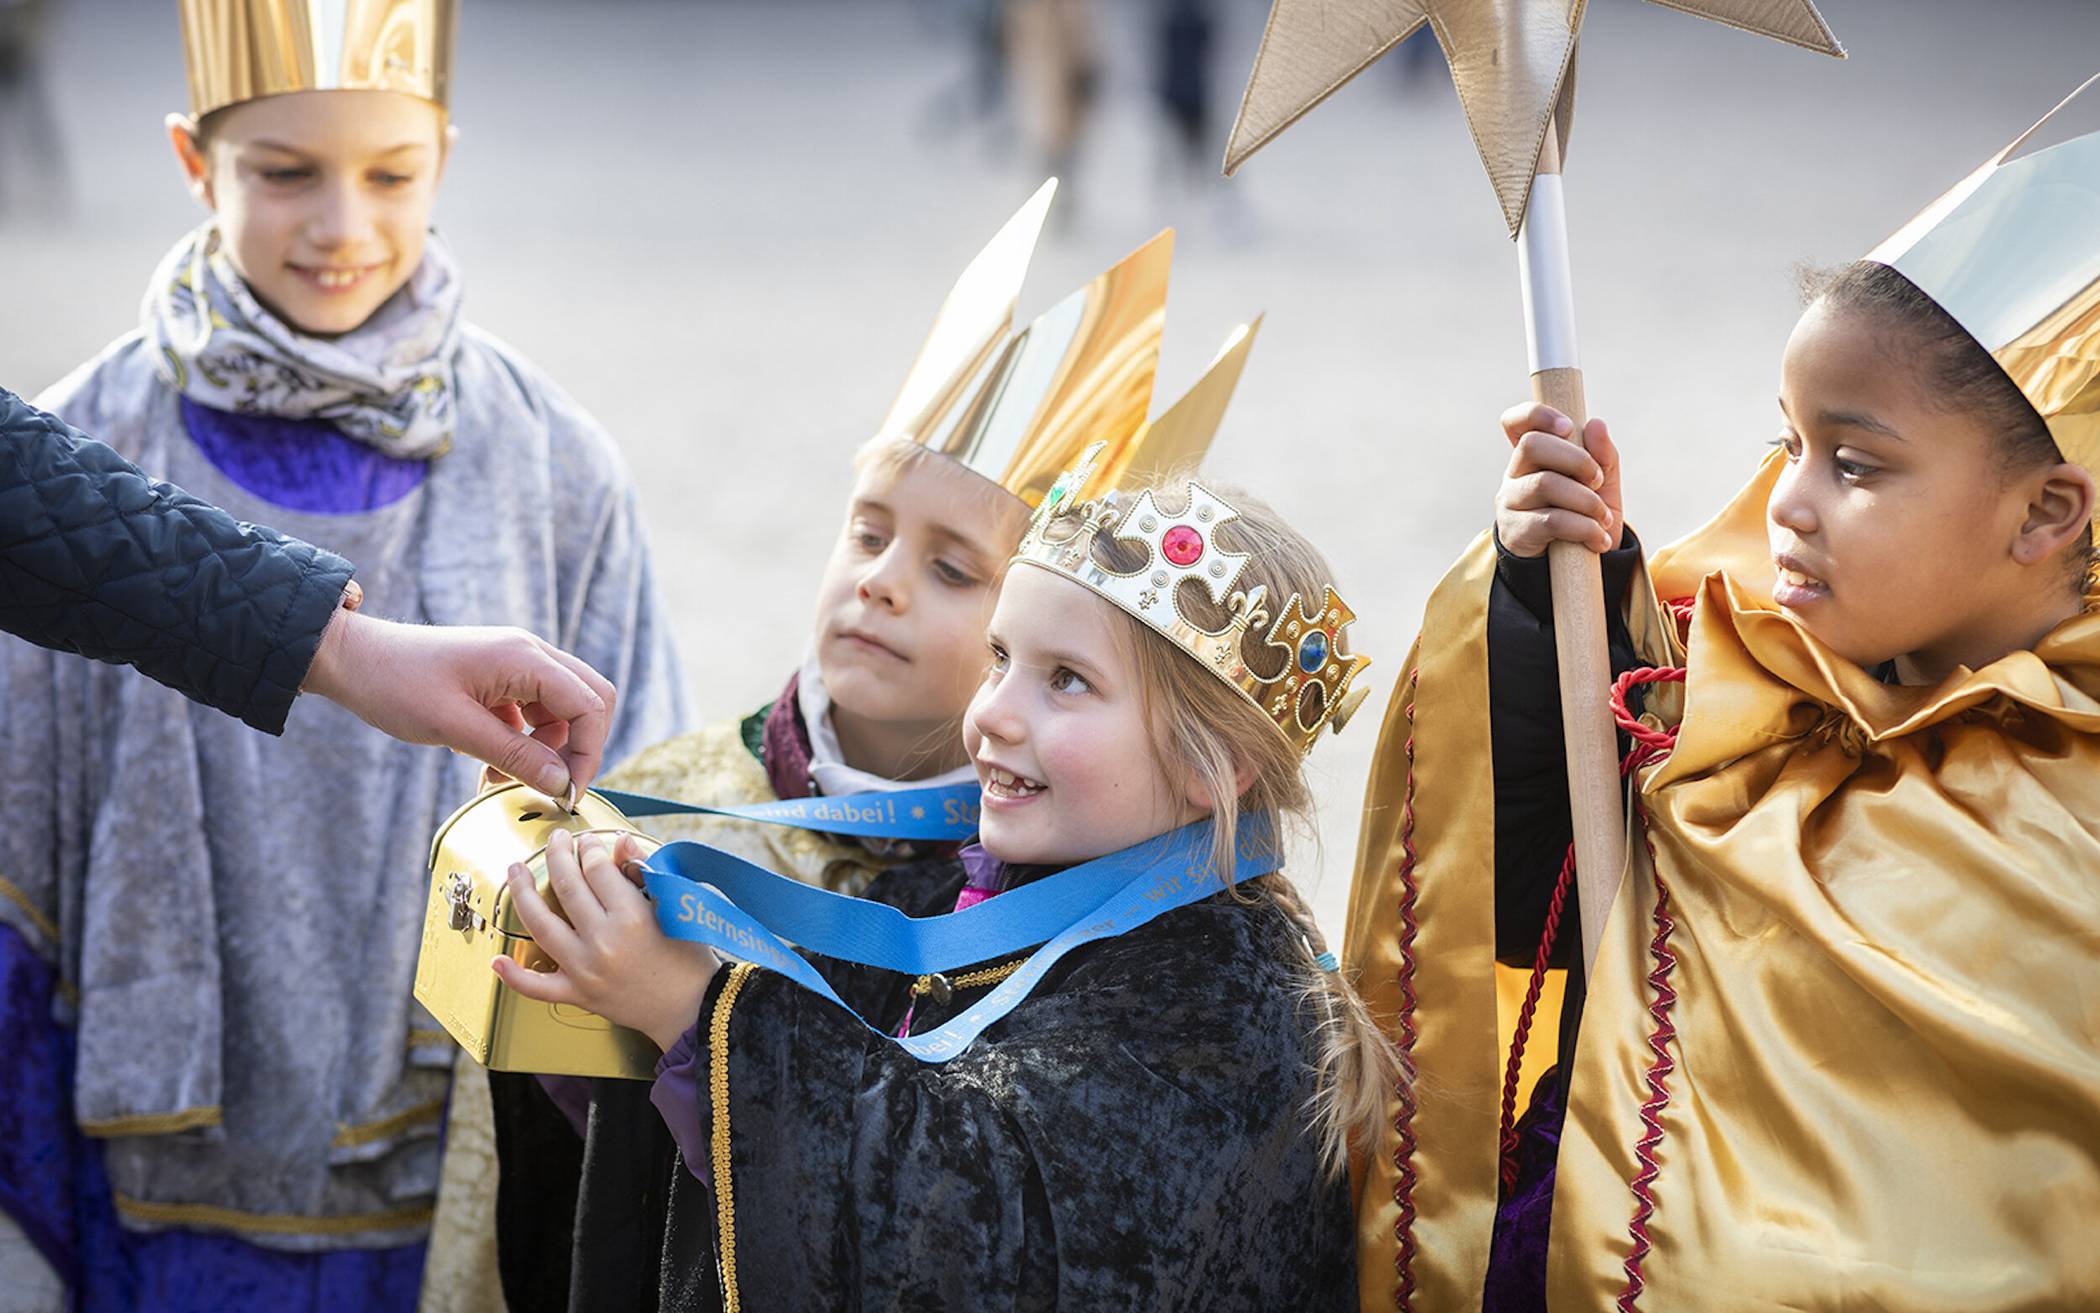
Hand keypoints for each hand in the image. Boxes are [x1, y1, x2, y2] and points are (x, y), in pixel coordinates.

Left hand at [301, 610, 616, 795]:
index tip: (566, 793)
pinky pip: (535, 712)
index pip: (589, 705)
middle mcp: (530, 654)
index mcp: (524, 658)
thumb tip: (561, 785)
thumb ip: (514, 755)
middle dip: (579, 748)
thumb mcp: (455, 728)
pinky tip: (494, 765)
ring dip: (548, 749)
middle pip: (590, 701)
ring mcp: (517, 664)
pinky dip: (526, 742)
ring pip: (563, 710)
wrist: (352, 659)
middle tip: (553, 786)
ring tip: (506, 778)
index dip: (587, 753)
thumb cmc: (396, 686)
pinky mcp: (502, 677)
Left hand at [492, 831, 719, 1052]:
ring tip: (515, 872)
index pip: (597, 869)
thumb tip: (619, 841)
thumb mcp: (674, 906)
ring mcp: (586, 970)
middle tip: (553, 841)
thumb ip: (644, 870)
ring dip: (522, 894)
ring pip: (541, 926)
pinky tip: (498, 959)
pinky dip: (515, 976)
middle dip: (556, 855)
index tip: (588, 840)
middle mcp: (603, 941)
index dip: (590, 847)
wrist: (692, 1008)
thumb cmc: (689, 955)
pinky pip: (537, 987)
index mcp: (631, 916)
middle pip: (567, 886)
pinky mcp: (579, 995)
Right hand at [1494, 403, 1623, 556]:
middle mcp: (1515, 474)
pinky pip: (1552, 521)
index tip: (1567, 427)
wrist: (1580, 566)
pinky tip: (1598, 539)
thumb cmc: (1586, 515)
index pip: (1516, 422)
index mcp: (1533, 455)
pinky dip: (1584, 528)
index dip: (1536, 415)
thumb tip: (1595, 425)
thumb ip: (1603, 455)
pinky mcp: (1516, 532)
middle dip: (1575, 459)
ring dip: (1586, 500)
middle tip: (1596, 480)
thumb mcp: (1602, 484)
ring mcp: (1510, 502)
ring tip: (1604, 518)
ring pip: (1546, 483)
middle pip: (1532, 445)